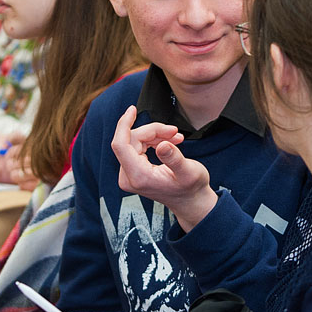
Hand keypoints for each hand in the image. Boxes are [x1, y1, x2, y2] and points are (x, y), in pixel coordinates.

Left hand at [111, 106, 215, 229]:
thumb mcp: (189, 172)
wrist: (190, 202)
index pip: (120, 145)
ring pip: (135, 141)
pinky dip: (153, 141)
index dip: (124, 124)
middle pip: (131, 140)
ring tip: (177, 138)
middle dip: (153, 131)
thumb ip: (175, 159)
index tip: (132, 109)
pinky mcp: (133, 171)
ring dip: (155, 135)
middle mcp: (129, 177)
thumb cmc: (191, 188)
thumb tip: (162, 145)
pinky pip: (137, 147)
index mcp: (139, 177)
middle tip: (175, 131)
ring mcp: (129, 175)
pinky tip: (169, 142)